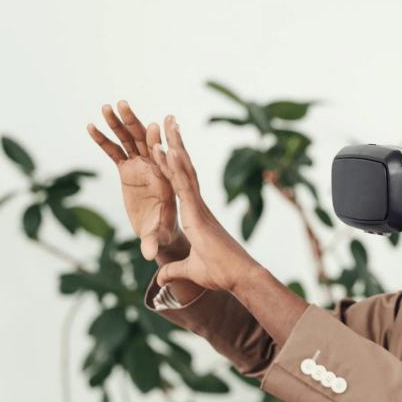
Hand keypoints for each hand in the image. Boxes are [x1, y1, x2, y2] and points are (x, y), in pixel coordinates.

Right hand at [87, 101, 180, 261]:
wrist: (159, 230)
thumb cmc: (163, 232)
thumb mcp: (159, 236)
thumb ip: (154, 240)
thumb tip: (149, 255)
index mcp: (167, 178)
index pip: (164, 159)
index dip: (158, 145)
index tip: (154, 129)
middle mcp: (154, 167)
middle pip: (145, 141)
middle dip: (135, 123)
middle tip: (124, 105)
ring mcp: (140, 166)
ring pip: (129, 140)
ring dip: (118, 123)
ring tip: (106, 106)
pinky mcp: (127, 169)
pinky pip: (114, 151)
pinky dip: (103, 139)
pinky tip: (91, 125)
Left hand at [150, 116, 260, 293]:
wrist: (239, 277)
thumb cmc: (221, 274)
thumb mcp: (190, 271)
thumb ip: (174, 271)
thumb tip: (162, 279)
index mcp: (196, 215)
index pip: (182, 184)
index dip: (174, 164)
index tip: (167, 145)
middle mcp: (198, 206)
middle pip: (184, 169)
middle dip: (175, 144)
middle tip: (168, 122)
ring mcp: (198, 208)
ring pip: (184, 171)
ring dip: (174, 147)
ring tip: (166, 125)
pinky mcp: (198, 214)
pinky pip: (184, 187)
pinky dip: (176, 168)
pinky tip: (168, 150)